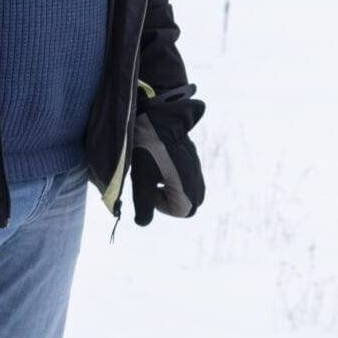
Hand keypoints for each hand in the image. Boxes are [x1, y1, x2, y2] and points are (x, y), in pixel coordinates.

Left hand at [131, 86, 204, 226]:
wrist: (156, 116)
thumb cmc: (147, 150)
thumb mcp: (141, 180)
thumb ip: (143, 207)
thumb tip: (143, 222)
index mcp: (188, 186)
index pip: (183, 212)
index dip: (163, 206)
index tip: (150, 191)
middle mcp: (196, 177)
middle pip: (190, 203)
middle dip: (172, 200)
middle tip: (154, 184)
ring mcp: (196, 165)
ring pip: (189, 189)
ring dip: (173, 188)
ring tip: (156, 172)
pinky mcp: (192, 155)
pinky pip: (188, 176)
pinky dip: (176, 177)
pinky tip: (161, 162)